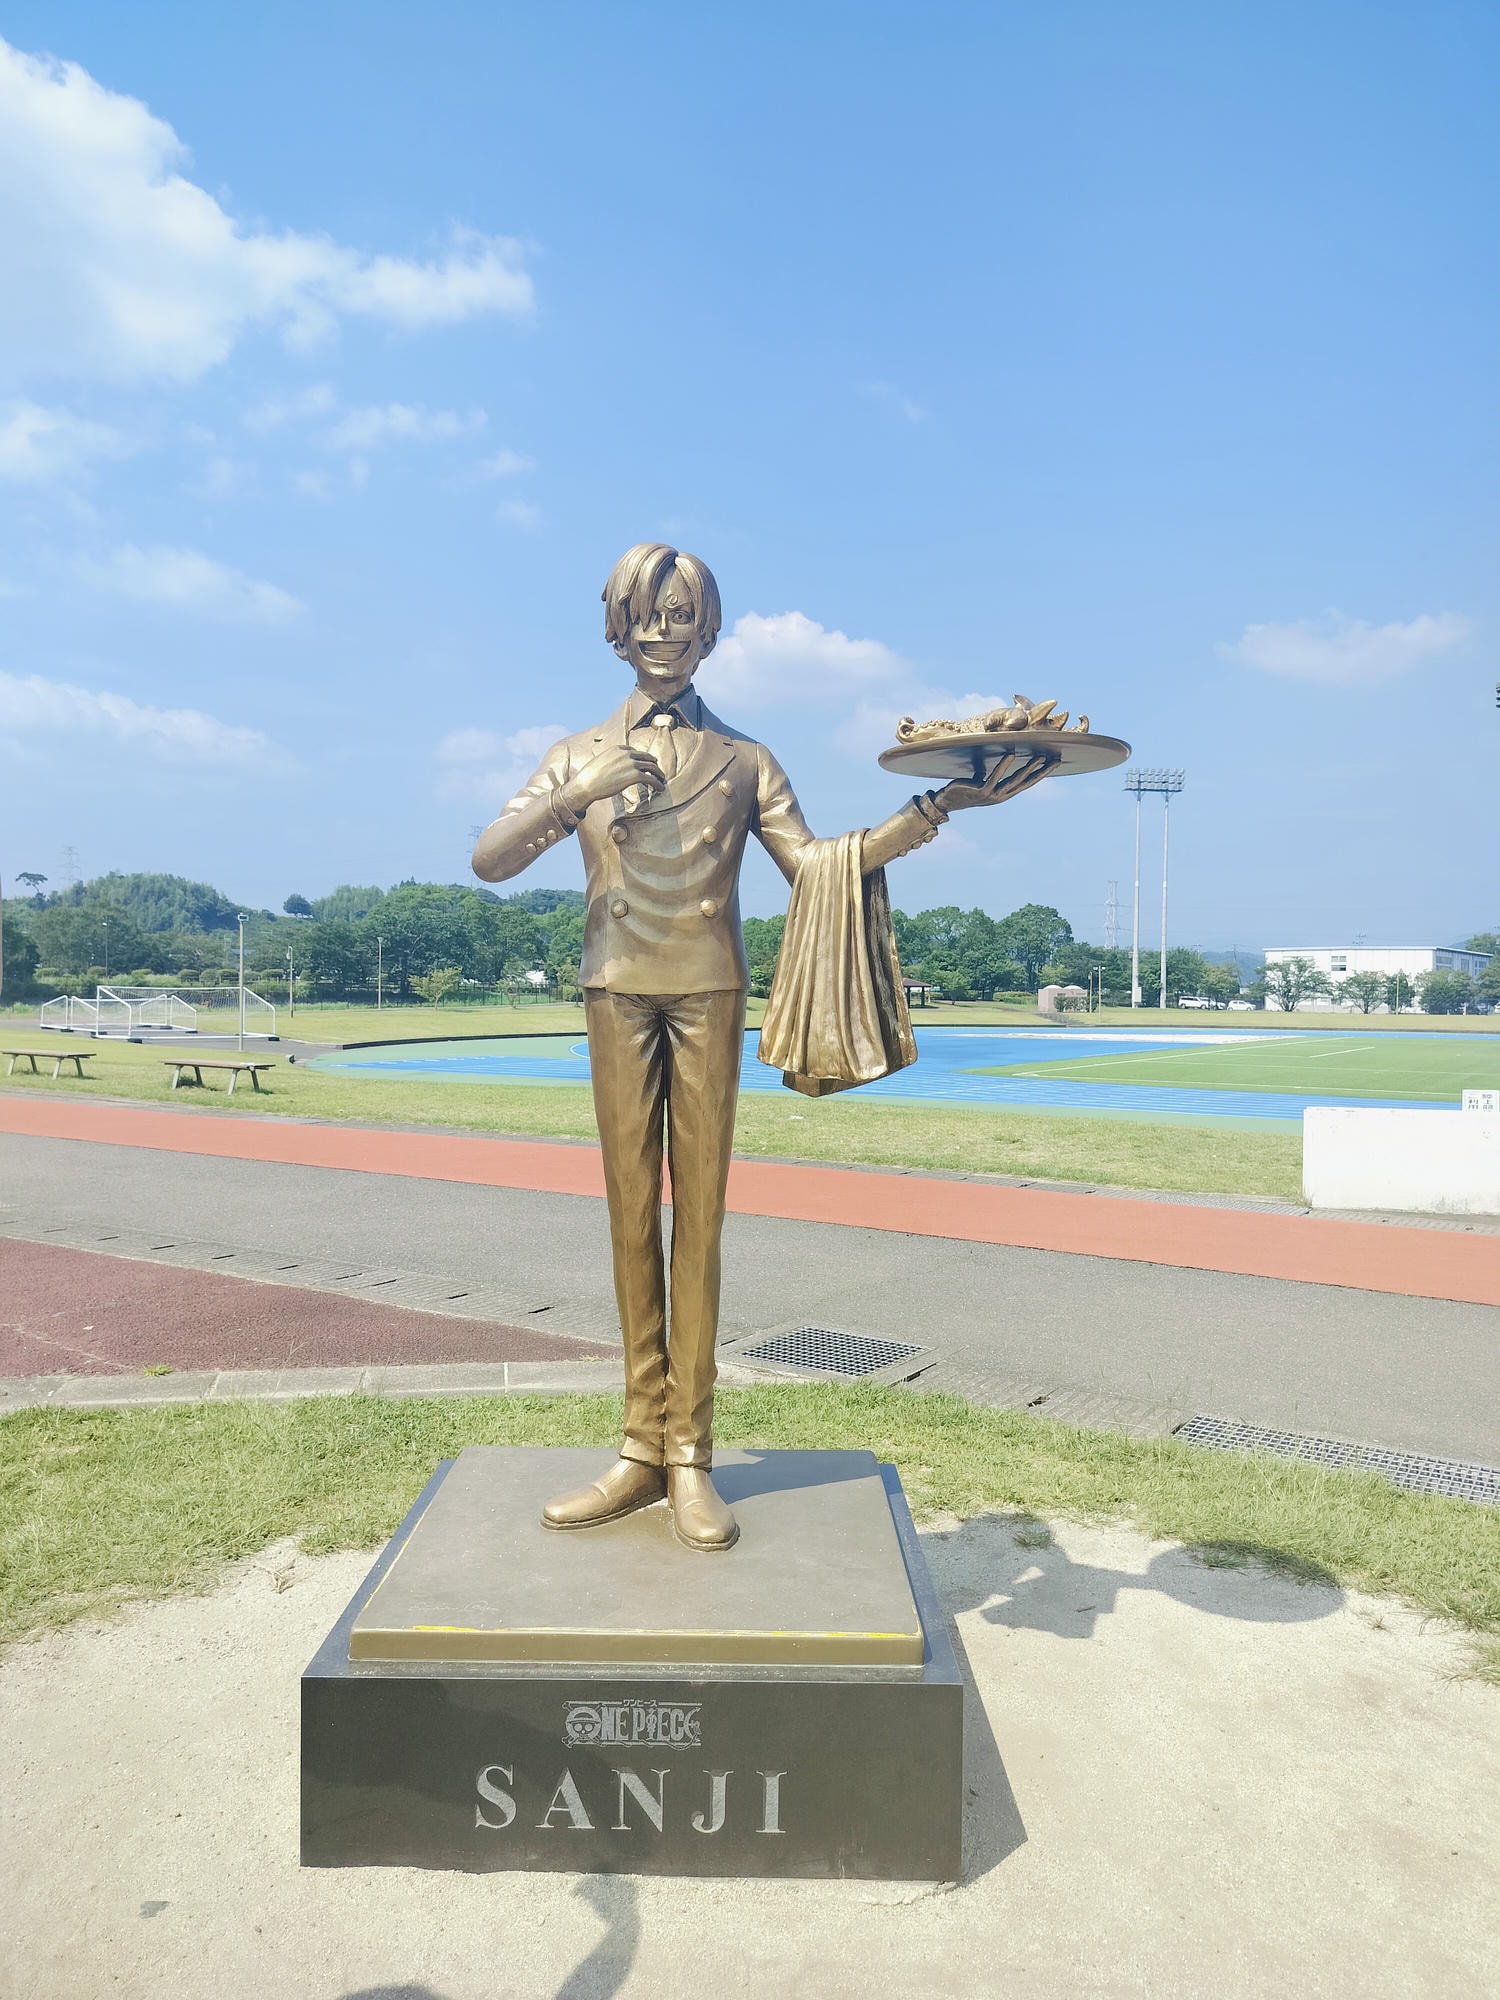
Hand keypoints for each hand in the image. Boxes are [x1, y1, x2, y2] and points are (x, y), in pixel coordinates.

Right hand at [561, 744, 666, 814]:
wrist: (586, 784)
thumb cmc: (589, 776)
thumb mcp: (599, 761)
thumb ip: (609, 761)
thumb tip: (611, 769)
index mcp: (618, 748)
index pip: (635, 751)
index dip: (641, 759)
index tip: (644, 765)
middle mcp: (626, 754)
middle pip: (646, 757)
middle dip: (653, 764)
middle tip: (657, 771)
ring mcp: (632, 764)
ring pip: (652, 767)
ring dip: (658, 774)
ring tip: (662, 780)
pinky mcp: (635, 776)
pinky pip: (651, 779)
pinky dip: (658, 783)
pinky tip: (660, 788)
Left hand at [934, 751, 1054, 814]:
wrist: (945, 802)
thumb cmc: (962, 789)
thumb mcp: (980, 779)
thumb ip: (990, 771)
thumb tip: (998, 758)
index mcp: (1003, 793)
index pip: (1026, 782)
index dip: (1041, 773)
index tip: (1055, 761)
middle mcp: (1000, 796)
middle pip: (1025, 781)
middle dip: (1041, 770)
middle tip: (1056, 758)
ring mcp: (992, 795)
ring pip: (1014, 780)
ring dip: (1027, 767)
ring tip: (1039, 756)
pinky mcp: (981, 791)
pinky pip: (994, 777)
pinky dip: (1003, 766)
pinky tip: (1011, 754)